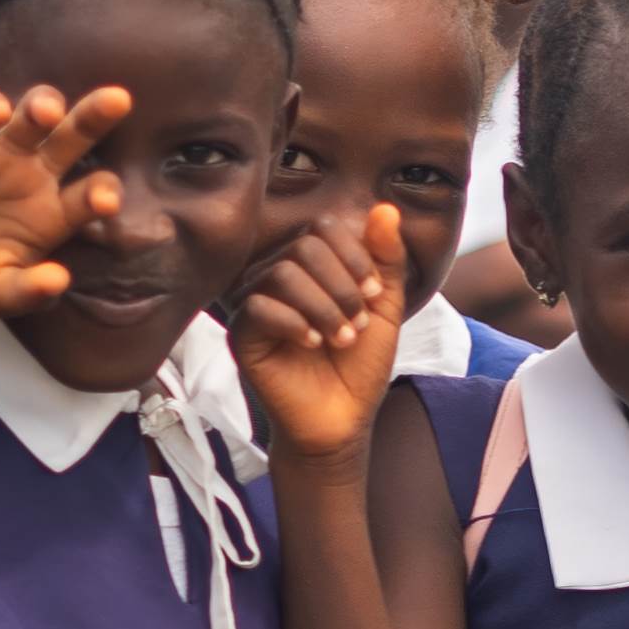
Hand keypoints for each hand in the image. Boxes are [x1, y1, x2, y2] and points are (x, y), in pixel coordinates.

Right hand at [0, 84, 132, 314]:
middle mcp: (37, 178)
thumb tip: (58, 281)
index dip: (104, 192)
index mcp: (56, 214)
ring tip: (45, 111)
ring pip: (31, 118)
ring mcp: (2, 158)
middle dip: (94, 117)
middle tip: (117, 99)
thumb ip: (27, 292)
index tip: (106, 201)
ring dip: (42, 105)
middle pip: (73, 138)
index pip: (92, 194)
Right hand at [231, 205, 402, 463]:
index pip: (322, 228)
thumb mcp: (384, 307)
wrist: (341, 420)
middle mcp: (278, 276)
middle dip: (340, 285)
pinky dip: (293, 322)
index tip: (374, 295)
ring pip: (282, 274)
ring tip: (341, 339)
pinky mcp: (241, 334)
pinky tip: (312, 344)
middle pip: (302, 247)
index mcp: (310, 266)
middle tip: (357, 324)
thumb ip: (387, 259)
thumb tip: (385, 208)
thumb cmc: (359, 365)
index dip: (354, 254)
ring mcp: (256, 304)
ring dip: (322, 307)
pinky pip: (258, 307)